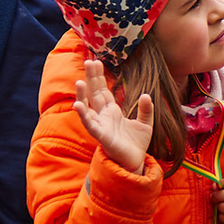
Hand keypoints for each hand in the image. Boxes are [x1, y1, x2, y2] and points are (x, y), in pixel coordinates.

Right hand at [74, 58, 152, 172]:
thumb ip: (146, 109)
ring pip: (88, 108)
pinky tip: (77, 105)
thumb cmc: (136, 144)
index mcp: (112, 111)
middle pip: (95, 94)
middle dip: (91, 78)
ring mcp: (101, 125)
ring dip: (83, 95)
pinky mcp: (101, 136)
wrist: (135, 162)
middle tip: (88, 61)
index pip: (103, 91)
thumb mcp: (145, 123)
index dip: (99, 77)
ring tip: (79, 81)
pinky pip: (90, 124)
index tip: (96, 61)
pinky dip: (84, 115)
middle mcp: (104, 116)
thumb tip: (146, 95)